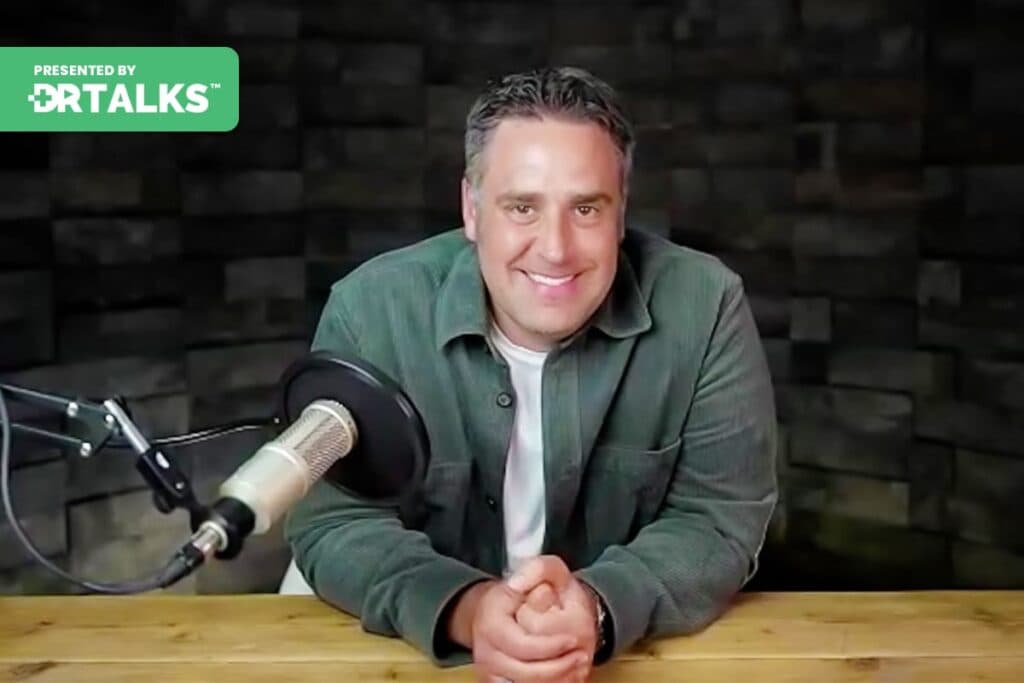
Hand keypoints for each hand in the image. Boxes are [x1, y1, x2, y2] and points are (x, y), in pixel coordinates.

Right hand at [447, 579, 587, 682]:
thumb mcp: (538, 570)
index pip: (523, 645)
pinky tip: (564, 675)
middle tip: (582, 656)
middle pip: (526, 674)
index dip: (551, 646)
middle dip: (559, 667)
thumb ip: (537, 569)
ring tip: (577, 666)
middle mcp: (485, 651)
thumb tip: (520, 585)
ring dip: (555, 680)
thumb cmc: (523, 592)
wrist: (497, 611)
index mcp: (491, 623)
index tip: (574, 639)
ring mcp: (489, 671)